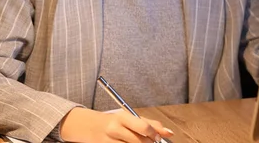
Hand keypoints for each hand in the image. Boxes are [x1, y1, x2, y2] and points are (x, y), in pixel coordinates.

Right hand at [60, 107, 174, 142]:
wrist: (89, 127)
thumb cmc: (114, 122)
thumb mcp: (130, 118)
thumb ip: (150, 124)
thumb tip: (169, 133)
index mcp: (122, 117)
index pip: (143, 127)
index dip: (154, 135)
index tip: (158, 138)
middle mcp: (115, 129)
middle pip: (140, 142)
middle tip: (151, 142)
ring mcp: (109, 141)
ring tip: (137, 141)